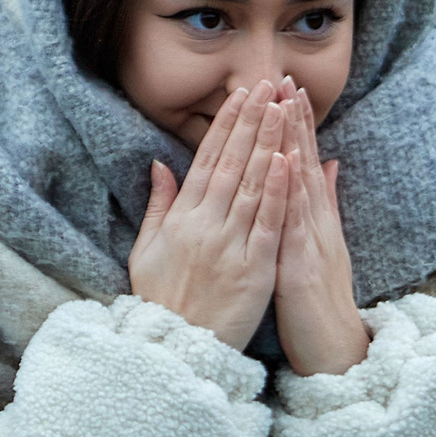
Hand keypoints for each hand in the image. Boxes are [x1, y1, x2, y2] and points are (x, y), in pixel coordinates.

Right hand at [130, 80, 294, 349]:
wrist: (177, 350)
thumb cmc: (160, 301)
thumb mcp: (145, 251)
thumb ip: (158, 205)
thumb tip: (161, 164)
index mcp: (181, 218)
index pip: (208, 159)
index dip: (226, 124)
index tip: (241, 94)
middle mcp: (205, 226)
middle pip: (233, 163)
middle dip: (252, 121)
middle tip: (268, 86)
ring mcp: (231, 246)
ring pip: (254, 186)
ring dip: (270, 144)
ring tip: (284, 109)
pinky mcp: (254, 269)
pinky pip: (269, 224)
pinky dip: (280, 191)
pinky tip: (289, 160)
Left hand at [274, 96, 368, 375]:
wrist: (335, 349)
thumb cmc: (318, 302)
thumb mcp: (319, 249)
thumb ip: (321, 206)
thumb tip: (326, 165)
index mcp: (312, 220)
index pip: (301, 163)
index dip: (294, 126)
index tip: (285, 88)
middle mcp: (316, 223)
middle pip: (304, 163)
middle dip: (295, 120)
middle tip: (286, 78)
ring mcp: (311, 241)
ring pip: (301, 184)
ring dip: (295, 144)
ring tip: (287, 106)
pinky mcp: (301, 264)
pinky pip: (294, 223)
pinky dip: (291, 192)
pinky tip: (286, 164)